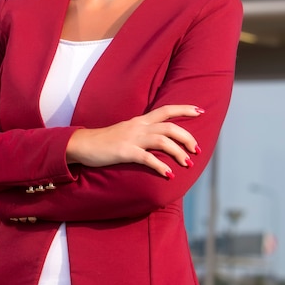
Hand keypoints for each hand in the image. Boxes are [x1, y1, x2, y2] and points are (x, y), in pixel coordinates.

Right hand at [66, 105, 202, 177]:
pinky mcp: (125, 152)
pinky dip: (160, 166)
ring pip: (162, 140)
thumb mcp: (127, 132)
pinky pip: (147, 158)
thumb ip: (143, 133)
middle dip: (187, 137)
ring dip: (178, 152)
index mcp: (140, 120)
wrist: (83, 144)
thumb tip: (160, 141)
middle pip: (170, 126)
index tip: (201, 111)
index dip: (184, 109)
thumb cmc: (106, 140)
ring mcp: (132, 138)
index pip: (166, 110)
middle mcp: (139, 126)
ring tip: (188, 164)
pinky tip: (169, 175)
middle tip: (197, 150)